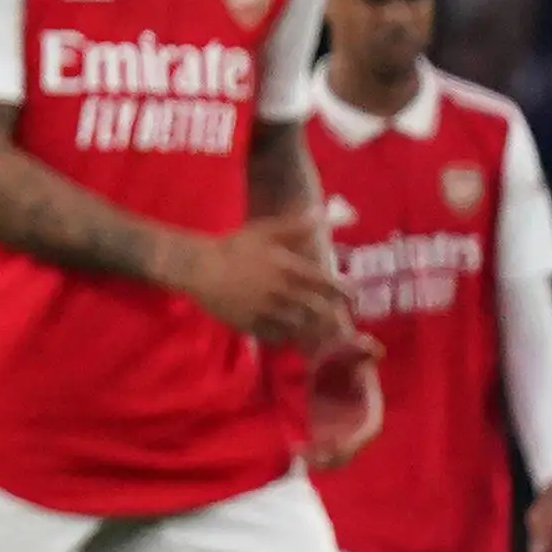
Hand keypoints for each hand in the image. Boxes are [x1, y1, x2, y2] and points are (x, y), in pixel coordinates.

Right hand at [175, 213, 352, 344]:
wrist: (199, 268)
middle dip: (331, 316)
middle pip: (317, 311)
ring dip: (308, 327)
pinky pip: (275, 337)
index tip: (353, 298)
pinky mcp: (251, 326)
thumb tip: (322, 215)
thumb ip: (295, 227)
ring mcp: (267, 312)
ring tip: (313, 329)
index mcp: (289, 270)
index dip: (344, 293)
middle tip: (338, 319)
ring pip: (298, 326)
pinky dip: (284, 336)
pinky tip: (285, 333)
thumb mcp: (265, 231)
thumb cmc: (233, 247)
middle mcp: (283, 294)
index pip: (327, 285)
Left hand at [302, 330, 382, 470]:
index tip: (336, 446)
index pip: (369, 429)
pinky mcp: (326, 428)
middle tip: (314, 458)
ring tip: (301, 456)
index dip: (356, 441)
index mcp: (370, 404)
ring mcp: (342, 427)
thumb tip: (377, 350)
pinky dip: (312, 454)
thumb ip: (363, 347)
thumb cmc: (343, 347)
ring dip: (323, 462)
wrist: (328, 351)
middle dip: (336, 457)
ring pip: (338, 454)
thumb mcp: (352, 344)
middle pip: (353, 448)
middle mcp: (359, 420)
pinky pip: (323, 449)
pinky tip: (295, 448)